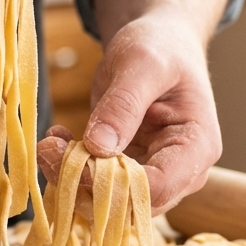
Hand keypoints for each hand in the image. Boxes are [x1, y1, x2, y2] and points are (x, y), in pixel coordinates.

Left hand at [37, 13, 221, 213]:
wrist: (159, 42)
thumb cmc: (160, 46)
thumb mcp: (141, 64)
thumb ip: (123, 104)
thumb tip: (98, 147)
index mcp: (197, 147)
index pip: (157, 188)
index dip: (112, 184)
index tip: (72, 155)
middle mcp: (181, 172)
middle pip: (131, 203)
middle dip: (85, 182)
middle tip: (47, 147)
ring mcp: (155, 174)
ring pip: (109, 201)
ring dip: (72, 178)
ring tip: (49, 142)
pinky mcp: (128, 170)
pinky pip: (97, 184)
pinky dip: (71, 168)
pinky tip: (57, 137)